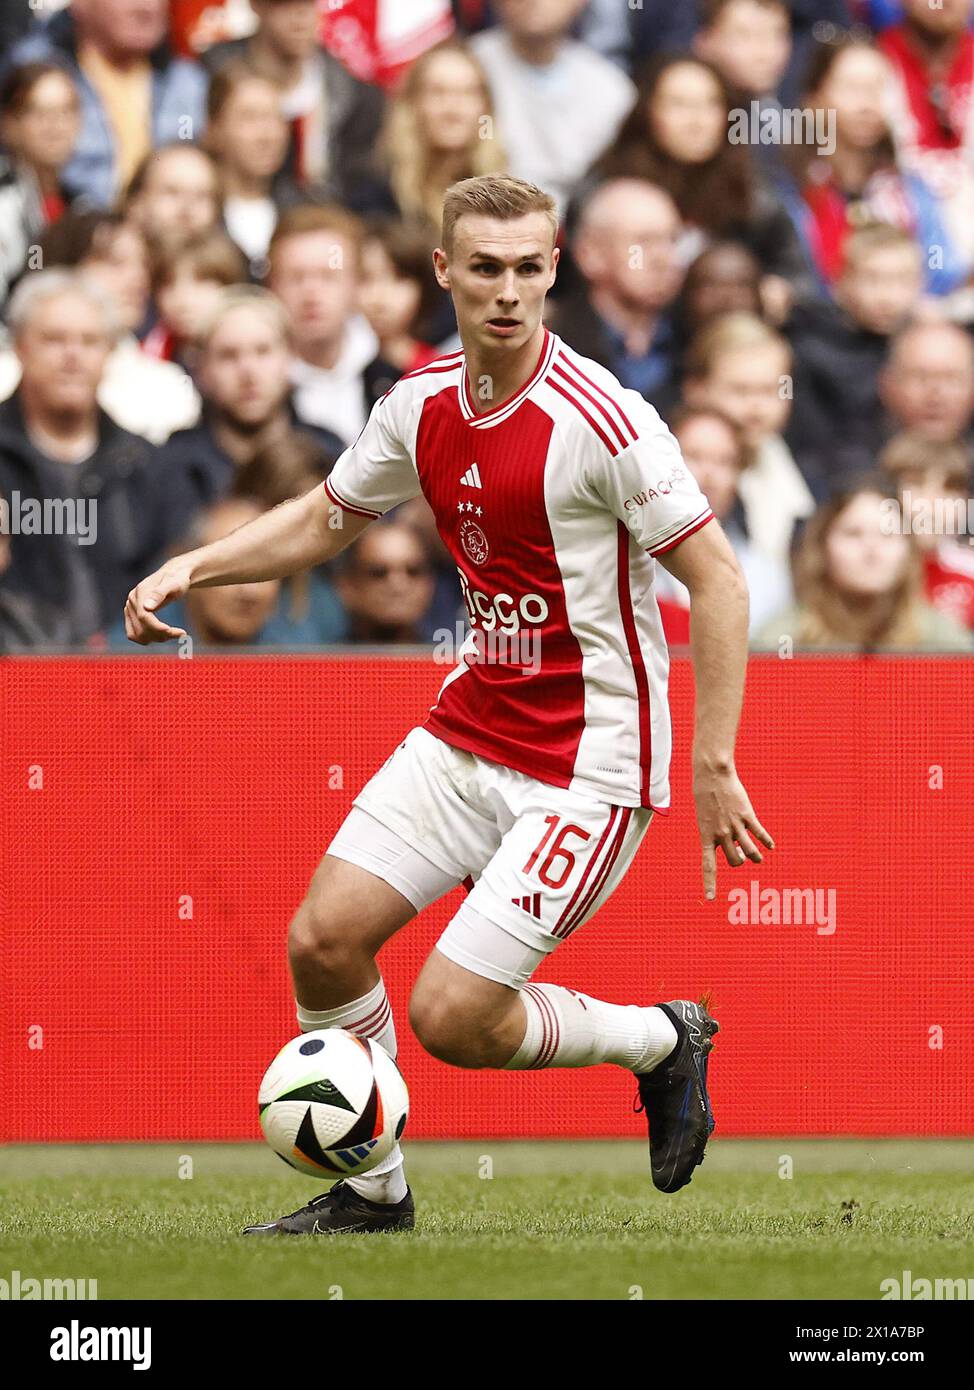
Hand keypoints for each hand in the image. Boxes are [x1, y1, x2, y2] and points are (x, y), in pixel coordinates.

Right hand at [124, 560, 192, 643]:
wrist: (174, 575)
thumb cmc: (177, 579)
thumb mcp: (174, 584)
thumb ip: (160, 594)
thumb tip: (146, 607)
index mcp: (140, 592)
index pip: (144, 617)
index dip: (160, 628)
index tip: (181, 633)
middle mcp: (132, 601)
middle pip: (141, 629)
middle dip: (161, 635)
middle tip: (182, 633)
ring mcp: (130, 609)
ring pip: (137, 635)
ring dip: (156, 639)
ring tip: (174, 634)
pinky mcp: (132, 616)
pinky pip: (135, 634)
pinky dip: (149, 639)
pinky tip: (165, 635)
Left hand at [693, 761, 773, 901]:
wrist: (712, 776)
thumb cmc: (705, 796)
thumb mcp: (705, 819)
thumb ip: (716, 835)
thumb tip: (733, 848)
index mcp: (706, 836)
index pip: (708, 865)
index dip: (710, 883)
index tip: (710, 899)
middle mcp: (721, 834)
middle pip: (735, 861)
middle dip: (740, 861)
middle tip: (742, 855)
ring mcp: (735, 825)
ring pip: (751, 852)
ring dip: (756, 857)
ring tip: (758, 856)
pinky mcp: (747, 816)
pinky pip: (759, 834)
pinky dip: (766, 841)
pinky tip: (770, 846)